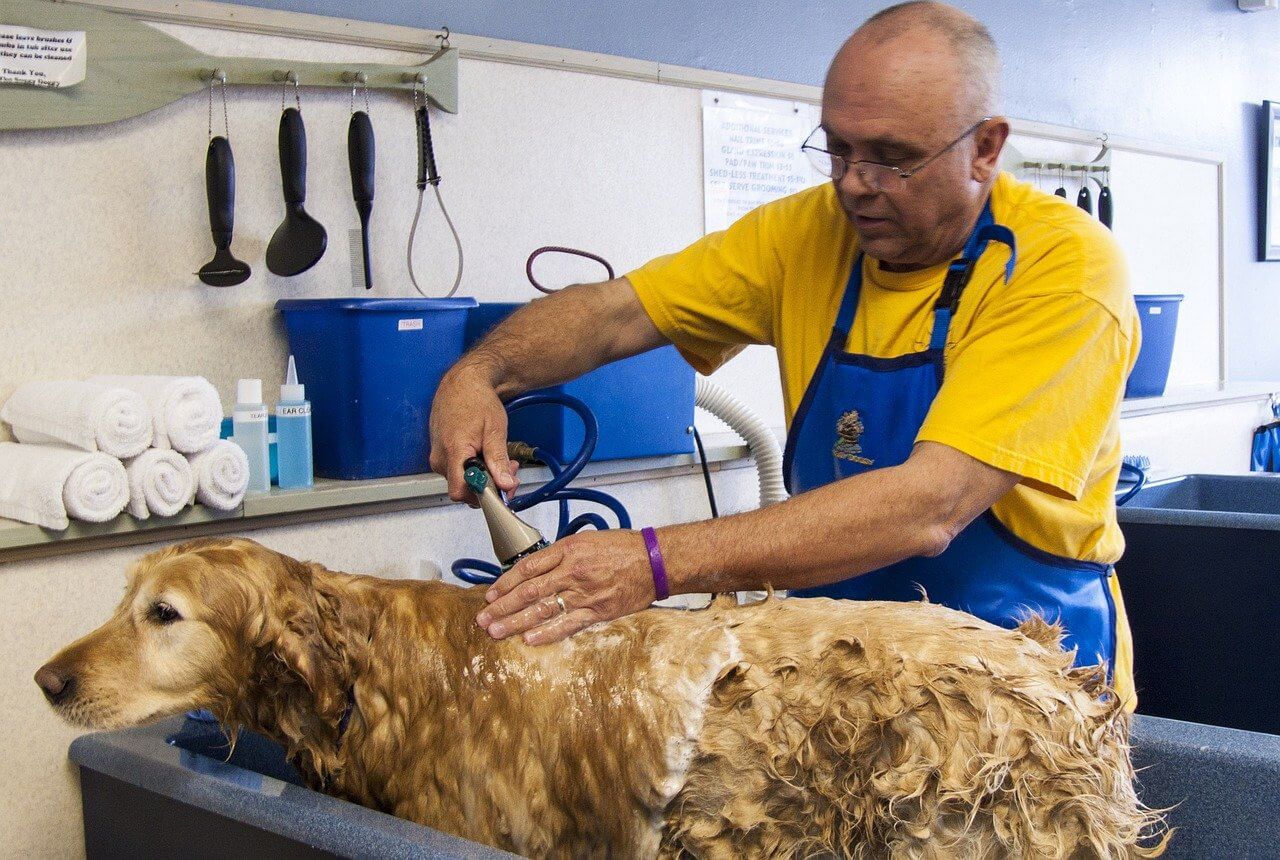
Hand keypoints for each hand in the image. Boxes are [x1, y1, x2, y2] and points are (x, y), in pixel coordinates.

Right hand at [429, 363, 519, 501]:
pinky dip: (477, 469)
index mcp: (453, 451)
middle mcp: (440, 458)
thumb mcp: (494, 429)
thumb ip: (498, 460)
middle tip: (509, 471)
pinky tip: (487, 456)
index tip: (501, 490)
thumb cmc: (476, 400)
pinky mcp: (441, 455)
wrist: (463, 382)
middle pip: (464, 489)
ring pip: (463, 481)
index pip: (460, 492)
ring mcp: (438, 457)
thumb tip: (505, 484)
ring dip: (485, 477)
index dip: (482, 495)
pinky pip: (459, 472)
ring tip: (500, 460)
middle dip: (490, 485)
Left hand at [476, 530, 657, 644]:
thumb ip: (561, 554)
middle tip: (483, 618)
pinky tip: (528, 640)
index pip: (527, 568)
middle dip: (503, 606)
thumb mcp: (586, 540)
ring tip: (496, 632)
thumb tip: (535, 570)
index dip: (505, 583)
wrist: (654, 561)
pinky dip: (546, 633)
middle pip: (529, 591)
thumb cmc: (622, 548)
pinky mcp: (597, 611)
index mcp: (567, 550)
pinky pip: (567, 624)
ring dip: (516, 622)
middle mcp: (571, 572)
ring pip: (543, 609)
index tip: (491, 595)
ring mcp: (584, 593)